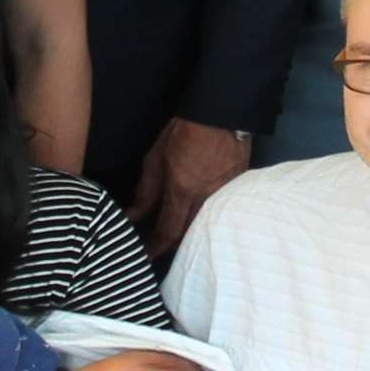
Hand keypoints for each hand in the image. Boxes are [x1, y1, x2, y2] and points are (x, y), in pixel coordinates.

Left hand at [127, 118, 251, 257]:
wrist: (223, 113)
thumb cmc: (184, 132)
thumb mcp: (156, 158)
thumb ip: (145, 191)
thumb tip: (132, 215)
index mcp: (183, 190)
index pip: (167, 231)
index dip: (155, 248)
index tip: (144, 257)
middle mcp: (206, 199)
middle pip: (188, 235)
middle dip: (171, 246)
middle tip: (157, 248)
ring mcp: (225, 197)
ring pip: (204, 227)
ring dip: (188, 236)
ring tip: (175, 238)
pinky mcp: (237, 192)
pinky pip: (219, 215)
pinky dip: (206, 222)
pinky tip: (197, 222)